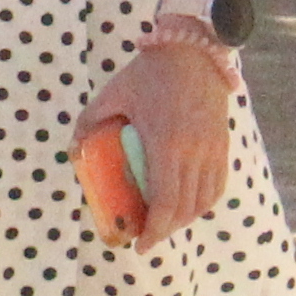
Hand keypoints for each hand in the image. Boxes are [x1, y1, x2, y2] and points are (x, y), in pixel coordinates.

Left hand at [78, 33, 238, 247]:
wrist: (193, 49)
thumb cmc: (149, 73)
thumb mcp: (113, 94)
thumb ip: (90, 121)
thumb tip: (73, 148)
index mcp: (166, 144)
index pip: (164, 203)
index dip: (154, 230)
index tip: (140, 246)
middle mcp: (193, 152)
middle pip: (183, 208)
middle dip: (164, 231)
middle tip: (147, 239)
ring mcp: (211, 149)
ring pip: (203, 200)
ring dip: (184, 219)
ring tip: (164, 224)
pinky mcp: (222, 144)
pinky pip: (216, 185)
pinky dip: (202, 202)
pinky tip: (188, 206)